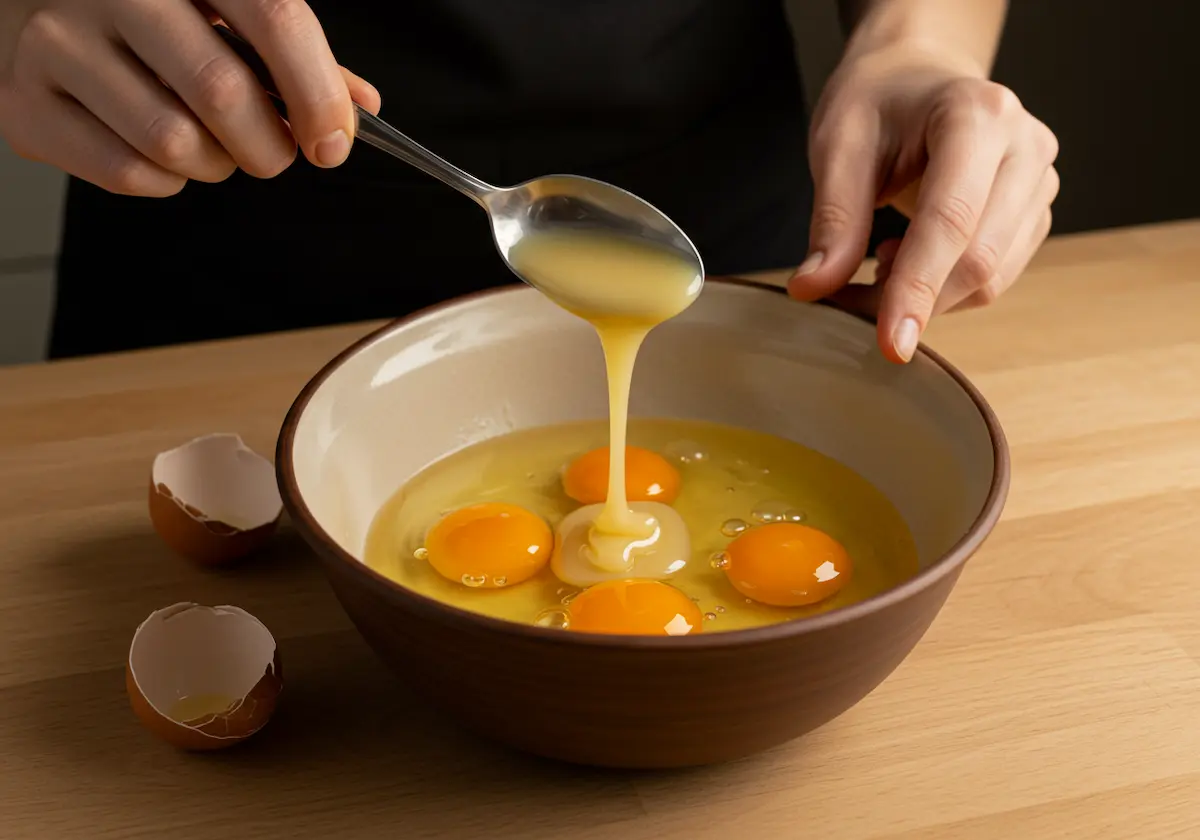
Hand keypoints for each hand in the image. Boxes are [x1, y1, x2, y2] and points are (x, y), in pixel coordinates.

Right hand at [0, 0, 380, 196]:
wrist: (28, 0)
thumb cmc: (145, 10)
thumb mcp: (223, 6)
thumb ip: (292, 52)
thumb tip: (357, 108)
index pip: (275, 21)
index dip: (317, 94)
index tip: (333, 142)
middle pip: (222, 93)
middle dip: (269, 146)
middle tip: (273, 151)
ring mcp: (56, 44)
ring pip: (175, 144)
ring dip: (216, 167)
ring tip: (209, 145)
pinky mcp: (24, 104)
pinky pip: (128, 173)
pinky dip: (165, 181)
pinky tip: (156, 150)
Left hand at [788, 44, 1059, 362]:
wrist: (917, 79)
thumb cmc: (878, 103)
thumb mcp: (839, 147)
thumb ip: (833, 221)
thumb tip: (814, 288)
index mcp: (978, 116)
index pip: (950, 220)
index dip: (917, 289)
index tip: (889, 344)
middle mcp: (1025, 147)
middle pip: (978, 259)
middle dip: (912, 299)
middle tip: (848, 296)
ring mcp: (1039, 182)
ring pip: (990, 278)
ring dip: (926, 296)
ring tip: (877, 256)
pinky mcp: (1034, 214)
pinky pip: (994, 277)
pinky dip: (942, 288)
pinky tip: (907, 254)